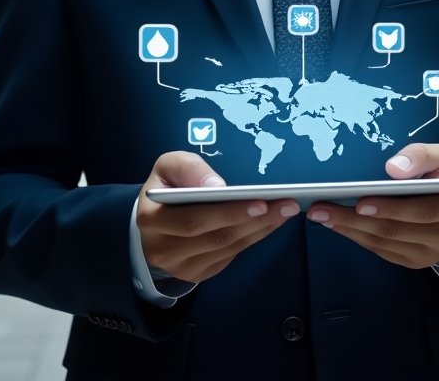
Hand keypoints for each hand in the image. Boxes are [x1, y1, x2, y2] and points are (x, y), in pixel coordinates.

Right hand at [136, 151, 299, 283]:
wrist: (153, 220)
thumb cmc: (166, 187)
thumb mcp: (168, 166)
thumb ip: (188, 169)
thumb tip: (217, 186)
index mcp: (152, 220)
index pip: (193, 220)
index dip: (228, 213)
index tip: (259, 201)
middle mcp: (164, 249)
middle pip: (216, 237)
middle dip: (254, 219)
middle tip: (286, 204)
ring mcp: (182, 266)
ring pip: (227, 247)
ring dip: (260, 228)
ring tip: (286, 210)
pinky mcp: (198, 272)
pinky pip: (231, 255)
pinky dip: (254, 237)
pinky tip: (271, 221)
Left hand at [304, 143, 438, 268]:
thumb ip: (421, 156)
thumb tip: (393, 168)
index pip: (421, 210)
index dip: (390, 208)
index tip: (360, 202)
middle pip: (395, 230)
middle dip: (355, 219)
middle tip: (322, 208)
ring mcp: (431, 252)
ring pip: (385, 243)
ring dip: (350, 230)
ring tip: (321, 214)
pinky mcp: (416, 260)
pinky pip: (383, 250)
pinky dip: (358, 237)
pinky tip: (337, 224)